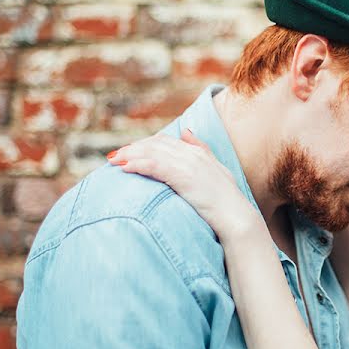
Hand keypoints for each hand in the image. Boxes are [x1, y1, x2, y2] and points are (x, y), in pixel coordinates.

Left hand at [108, 129, 261, 238]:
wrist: (235, 217)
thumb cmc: (226, 201)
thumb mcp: (216, 170)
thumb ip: (201, 150)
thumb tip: (186, 132)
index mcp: (199, 152)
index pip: (166, 141)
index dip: (145, 145)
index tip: (129, 152)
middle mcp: (192, 153)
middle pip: (155, 144)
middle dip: (133, 148)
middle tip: (114, 156)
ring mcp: (188, 164)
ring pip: (152, 152)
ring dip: (130, 155)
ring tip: (113, 161)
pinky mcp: (183, 176)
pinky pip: (154, 166)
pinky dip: (137, 164)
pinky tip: (124, 168)